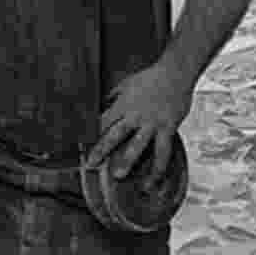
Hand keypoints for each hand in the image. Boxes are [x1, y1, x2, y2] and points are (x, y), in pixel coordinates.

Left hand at [86, 62, 193, 189]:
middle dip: (101, 150)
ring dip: (127, 162)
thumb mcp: (126, 84)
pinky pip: (163, 152)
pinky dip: (158, 168)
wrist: (175, 73)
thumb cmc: (150, 77)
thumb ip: (114, 96)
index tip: (79, 145)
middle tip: (91, 165)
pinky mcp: (168, 128)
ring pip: (138, 146)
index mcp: (122, 105)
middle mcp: (134, 115)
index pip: (101, 121)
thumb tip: (103, 104)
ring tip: (119, 177)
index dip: (90, 133)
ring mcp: (151, 123)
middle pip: (115, 135)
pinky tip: (154, 181)